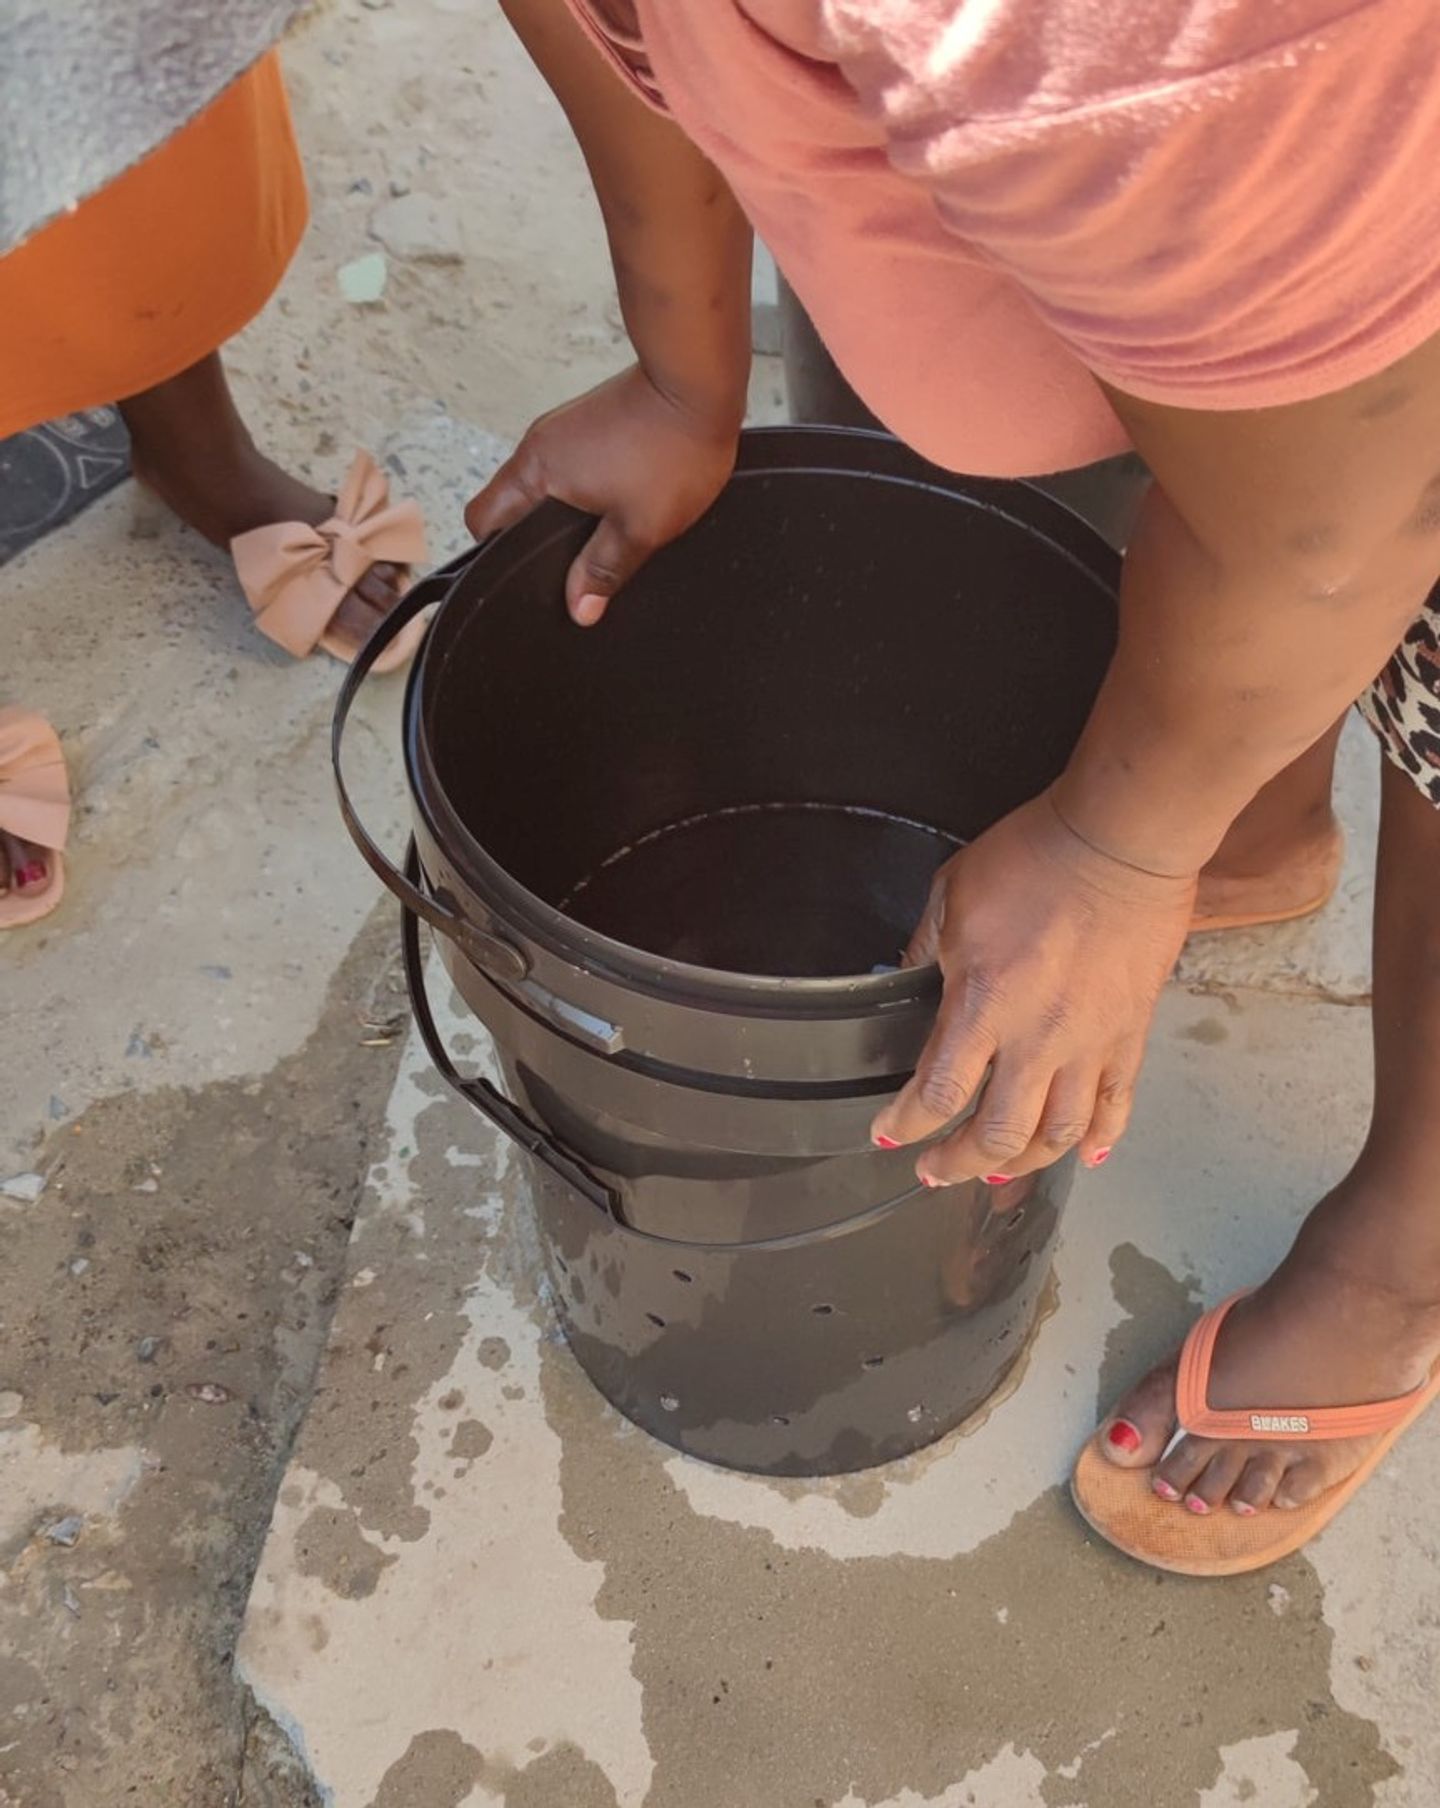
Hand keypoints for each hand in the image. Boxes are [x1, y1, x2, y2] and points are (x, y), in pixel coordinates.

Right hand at [464, 364, 739, 624]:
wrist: (699, 382)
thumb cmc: (671, 448)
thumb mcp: (640, 528)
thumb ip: (603, 570)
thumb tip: (579, 609)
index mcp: (535, 472)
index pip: (483, 519)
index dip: (496, 553)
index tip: (526, 574)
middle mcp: (539, 445)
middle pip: (511, 502)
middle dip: (536, 535)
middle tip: (570, 563)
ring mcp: (563, 427)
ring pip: (544, 483)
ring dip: (564, 510)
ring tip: (600, 533)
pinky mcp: (588, 419)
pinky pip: (570, 462)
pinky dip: (583, 486)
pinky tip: (617, 501)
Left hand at [870, 792, 1195, 1184]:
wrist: (1120, 840)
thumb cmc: (1034, 858)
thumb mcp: (951, 895)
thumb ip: (923, 949)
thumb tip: (901, 979)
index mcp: (984, 1003)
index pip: (939, 1090)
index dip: (907, 1125)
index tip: (889, 1136)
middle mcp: (1038, 1038)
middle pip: (997, 1133)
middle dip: (959, 1163)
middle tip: (936, 1171)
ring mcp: (1090, 1042)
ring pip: (1057, 1133)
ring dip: (1022, 1163)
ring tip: (996, 1174)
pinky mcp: (1131, 1033)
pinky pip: (1117, 1103)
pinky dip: (1100, 1135)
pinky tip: (1083, 1154)